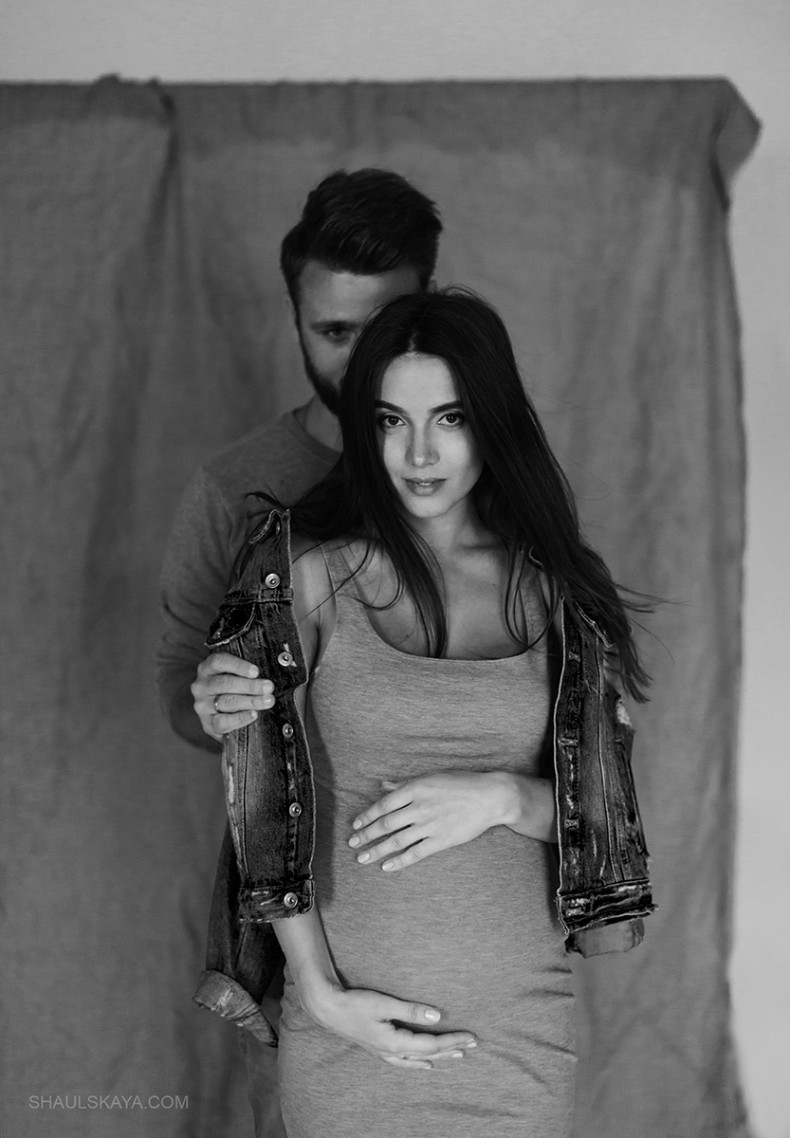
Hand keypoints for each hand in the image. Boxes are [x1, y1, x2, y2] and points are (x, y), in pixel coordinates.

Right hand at [191, 652, 274, 740]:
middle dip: (250, 686)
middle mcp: (201, 685)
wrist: (222, 714)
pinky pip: (222, 722)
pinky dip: (239, 718)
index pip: (219, 661)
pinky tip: (253, 715)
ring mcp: (202, 705)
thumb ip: (250, 672)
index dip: (238, 665)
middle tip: (269, 687)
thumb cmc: (235, 688)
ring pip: (226, 701)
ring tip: (268, 701)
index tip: (256, 671)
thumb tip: (279, 665)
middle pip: (224, 683)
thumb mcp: (238, 675)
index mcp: (208, 668)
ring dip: (250, 701)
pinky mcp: (207, 724)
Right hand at [306, 984, 476, 1069]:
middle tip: (473, 1045)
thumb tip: (437, 1015)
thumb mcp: (384, 1004)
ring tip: (458, 1055)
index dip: (453, 1040)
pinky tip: (426, 1064)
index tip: (471, 1036)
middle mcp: (392, 1052)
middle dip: (452, 1049)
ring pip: (419, 1059)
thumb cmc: (354, 1003)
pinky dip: (419, 1063)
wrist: (328, 1009)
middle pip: (429, 1053)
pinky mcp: (379, 1048)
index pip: (432, 1044)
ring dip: (440, 1056)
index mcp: (396, 1042)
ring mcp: (385, 1052)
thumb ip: (411, 1010)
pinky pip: (405, 1062)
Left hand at [348, 772, 512, 871]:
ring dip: (377, 851)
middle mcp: (420, 807)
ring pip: (396, 841)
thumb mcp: (431, 777)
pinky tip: (386, 867)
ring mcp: (430, 825)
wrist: (490, 797)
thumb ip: (405, 784)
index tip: (355, 825)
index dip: (367, 816)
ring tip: (362, 858)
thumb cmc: (461, 783)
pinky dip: (399, 861)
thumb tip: (383, 785)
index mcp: (416, 789)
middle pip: (386, 824)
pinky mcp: (441, 841)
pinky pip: (415, 853)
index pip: (383, 805)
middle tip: (353, 843)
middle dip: (366, 835)